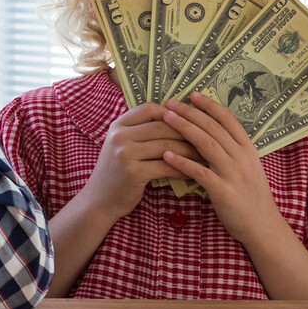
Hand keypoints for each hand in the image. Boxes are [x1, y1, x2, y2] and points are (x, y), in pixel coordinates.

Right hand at [77, 103, 200, 221]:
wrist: (99, 200)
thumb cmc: (117, 171)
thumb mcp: (122, 146)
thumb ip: (141, 132)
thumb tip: (179, 120)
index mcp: (118, 125)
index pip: (149, 109)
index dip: (172, 113)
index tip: (189, 122)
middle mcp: (119, 136)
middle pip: (162, 126)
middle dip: (188, 133)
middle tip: (208, 139)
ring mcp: (124, 154)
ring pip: (167, 146)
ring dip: (190, 152)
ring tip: (205, 156)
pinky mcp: (133, 172)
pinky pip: (166, 167)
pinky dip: (183, 169)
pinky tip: (193, 172)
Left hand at [162, 92, 279, 244]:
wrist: (262, 225)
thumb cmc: (249, 195)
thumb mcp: (246, 166)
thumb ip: (231, 149)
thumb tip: (209, 130)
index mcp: (248, 148)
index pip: (228, 120)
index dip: (210, 105)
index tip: (192, 94)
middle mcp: (242, 157)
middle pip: (213, 128)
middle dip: (190, 112)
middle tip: (170, 102)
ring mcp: (234, 173)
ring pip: (206, 144)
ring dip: (184, 129)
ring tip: (165, 118)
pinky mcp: (224, 191)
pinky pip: (200, 172)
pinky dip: (182, 162)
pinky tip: (166, 154)